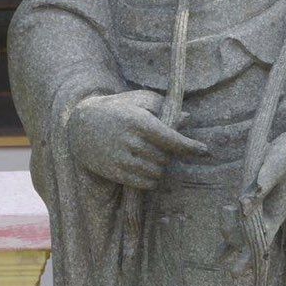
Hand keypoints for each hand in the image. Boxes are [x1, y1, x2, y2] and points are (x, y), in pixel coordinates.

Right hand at [68, 90, 207, 189]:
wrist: (80, 125)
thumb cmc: (117, 109)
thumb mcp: (139, 101)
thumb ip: (163, 108)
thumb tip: (187, 118)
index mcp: (138, 122)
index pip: (171, 139)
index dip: (190, 147)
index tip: (204, 151)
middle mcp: (131, 141)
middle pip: (165, 158)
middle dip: (168, 155)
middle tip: (159, 147)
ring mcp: (122, 159)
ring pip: (157, 173)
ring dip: (160, 168)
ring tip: (150, 157)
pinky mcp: (115, 173)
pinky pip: (145, 184)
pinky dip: (151, 180)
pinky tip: (146, 169)